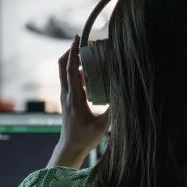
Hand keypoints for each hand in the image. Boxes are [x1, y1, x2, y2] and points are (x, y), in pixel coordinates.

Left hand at [50, 35, 109, 167]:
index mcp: (74, 97)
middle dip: (70, 51)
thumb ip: (113, 111)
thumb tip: (124, 95)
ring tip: (87, 53)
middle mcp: (66, 94)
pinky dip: (76, 71)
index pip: (70, 69)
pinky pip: (69, 80)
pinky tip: (88, 70)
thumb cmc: (85, 138)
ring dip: (73, 60)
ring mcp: (65, 96)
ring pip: (64, 72)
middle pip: (62, 66)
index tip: (78, 38)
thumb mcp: (102, 126)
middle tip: (82, 41)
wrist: (70, 147)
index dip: (73, 52)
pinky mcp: (67, 100)